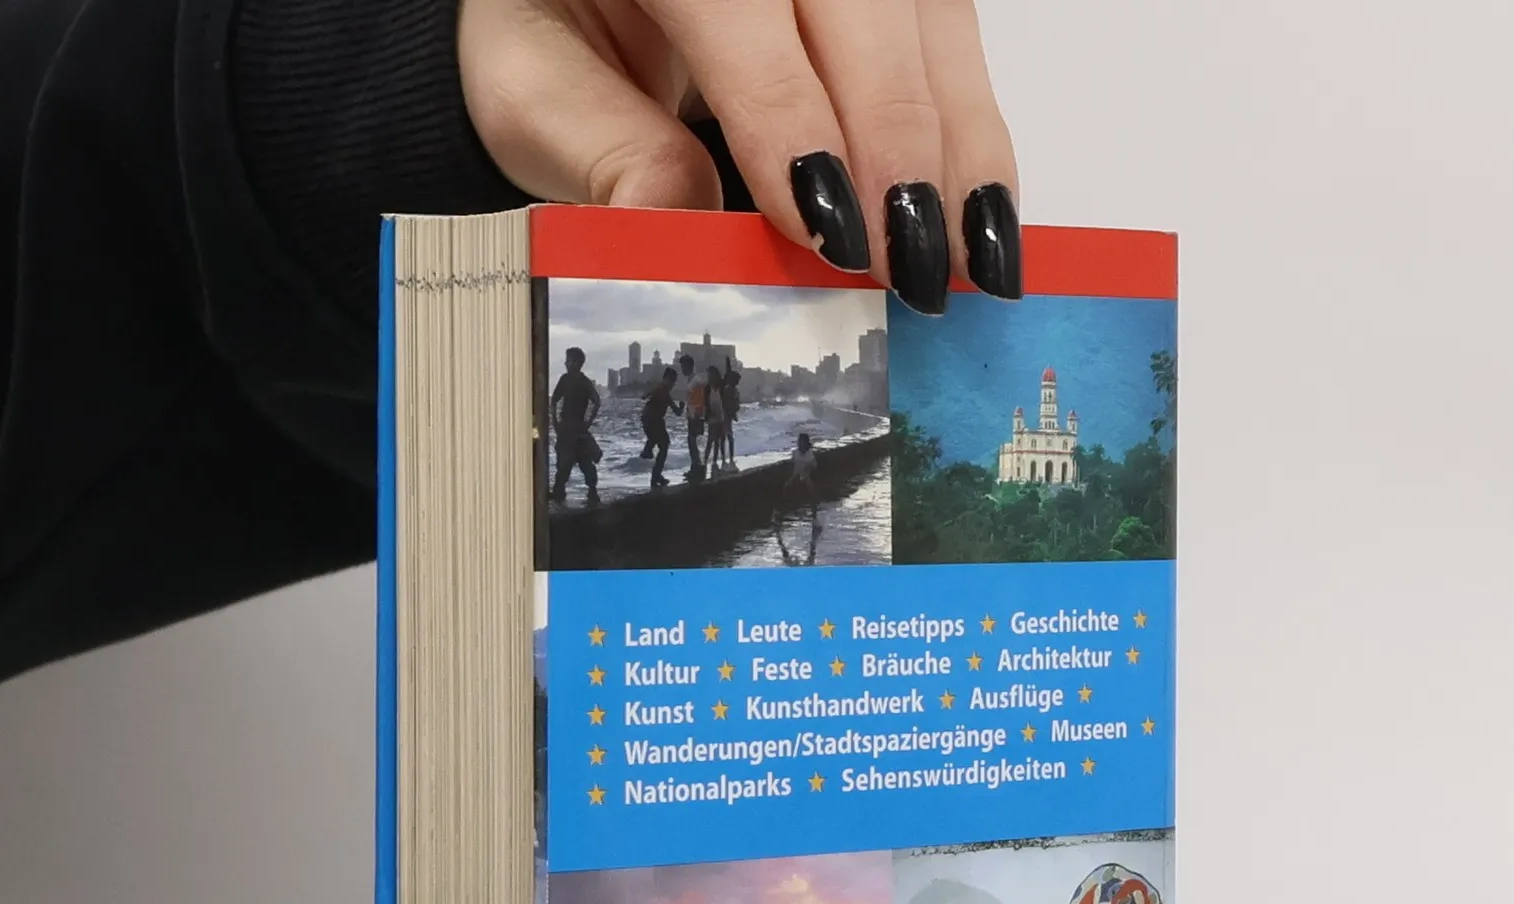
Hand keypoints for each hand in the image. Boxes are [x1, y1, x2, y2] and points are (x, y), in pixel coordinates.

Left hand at [458, 0, 1021, 311]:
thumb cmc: (558, 23)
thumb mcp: (531, 85)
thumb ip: (602, 152)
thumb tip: (675, 232)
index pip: (742, 7)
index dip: (790, 119)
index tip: (826, 232)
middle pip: (863, 3)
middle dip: (896, 142)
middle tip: (907, 267)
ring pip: (931, 16)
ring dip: (958, 143)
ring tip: (968, 260)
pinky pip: (955, 34)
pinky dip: (975, 128)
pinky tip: (982, 215)